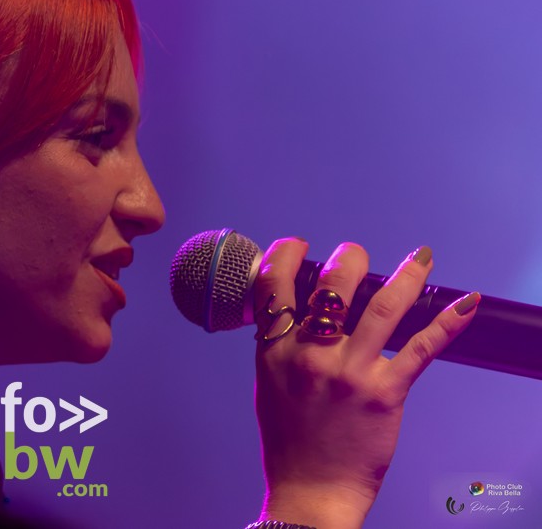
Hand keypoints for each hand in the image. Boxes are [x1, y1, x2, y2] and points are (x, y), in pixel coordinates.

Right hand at [252, 239, 478, 528]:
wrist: (310, 488)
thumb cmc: (288, 438)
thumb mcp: (269, 382)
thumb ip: (280, 344)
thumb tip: (297, 307)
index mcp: (274, 351)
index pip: (272, 284)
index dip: (285, 254)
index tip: (298, 246)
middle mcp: (309, 356)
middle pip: (331, 286)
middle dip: (349, 259)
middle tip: (356, 256)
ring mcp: (349, 373)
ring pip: (382, 307)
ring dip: (406, 275)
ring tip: (420, 258)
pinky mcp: (384, 393)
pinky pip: (421, 349)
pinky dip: (448, 322)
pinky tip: (465, 303)